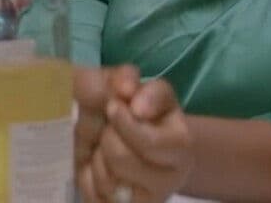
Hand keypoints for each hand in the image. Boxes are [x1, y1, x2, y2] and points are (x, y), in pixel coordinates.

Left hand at [78, 78, 192, 202]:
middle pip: (120, 157)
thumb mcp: (124, 85)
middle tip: (108, 127)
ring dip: (95, 157)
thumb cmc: (124, 111)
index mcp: (180, 141)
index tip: (113, 106)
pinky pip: (97, 197)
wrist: (121, 142)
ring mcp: (153, 196)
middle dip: (105, 136)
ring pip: (107, 178)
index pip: (150, 140)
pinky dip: (89, 178)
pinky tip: (99, 168)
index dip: (125, 123)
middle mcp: (173, 174)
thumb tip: (126, 90)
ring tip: (104, 148)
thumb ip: (126, 78)